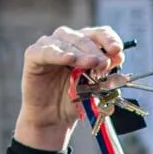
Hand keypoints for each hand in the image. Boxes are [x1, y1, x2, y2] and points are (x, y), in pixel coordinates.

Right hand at [15, 25, 124, 152]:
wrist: (53, 119)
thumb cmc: (74, 101)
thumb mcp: (95, 86)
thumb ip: (106, 71)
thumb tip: (119, 56)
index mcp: (84, 45)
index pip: (99, 34)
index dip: (109, 39)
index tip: (118, 51)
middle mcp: (67, 40)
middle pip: (84, 37)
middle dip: (96, 50)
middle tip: (105, 63)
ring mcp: (49, 45)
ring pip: (67, 42)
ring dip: (82, 52)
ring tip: (92, 62)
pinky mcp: (33, 55)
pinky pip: (46, 51)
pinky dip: (58, 54)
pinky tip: (69, 59)